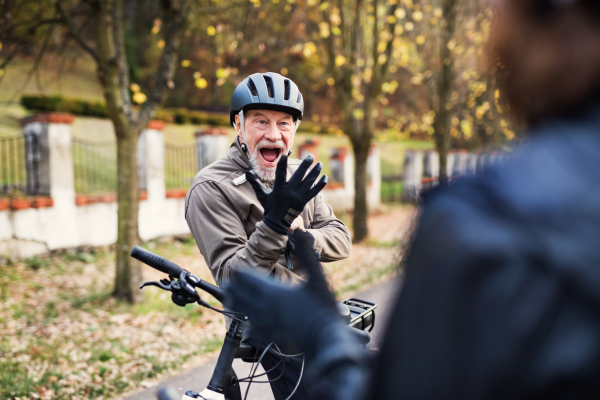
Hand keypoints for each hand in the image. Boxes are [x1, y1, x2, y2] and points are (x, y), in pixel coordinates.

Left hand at [223, 230, 337, 347]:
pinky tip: (251, 321)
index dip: (240, 272)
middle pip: (237, 295)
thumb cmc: (321, 307)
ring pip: (241, 312)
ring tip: (232, 298)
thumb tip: (299, 229)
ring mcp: (265, 323)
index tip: (238, 268)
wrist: (325, 338)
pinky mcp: (270, 336)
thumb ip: (305, 251)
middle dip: (234, 287)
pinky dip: (248, 321)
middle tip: (231, 281)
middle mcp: (263, 307)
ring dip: (237, 303)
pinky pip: (251, 329)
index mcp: (271, 291)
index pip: (244, 278)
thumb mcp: (316, 276)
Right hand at [247, 155, 326, 234]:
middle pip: (299, 177)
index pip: (280, 175)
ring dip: (314, 173)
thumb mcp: (261, 195)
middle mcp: (289, 193)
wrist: (277, 223)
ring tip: (319, 164)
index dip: (282, 165)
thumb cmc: (269, 207)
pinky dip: (319, 185)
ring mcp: (298, 198)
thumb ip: (255, 183)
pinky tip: (324, 178)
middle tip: (310, 156)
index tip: (285, 156)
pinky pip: (313, 192)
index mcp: (279, 190)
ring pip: (308, 183)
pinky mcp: (303, 202)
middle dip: (305, 166)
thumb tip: (246, 173)